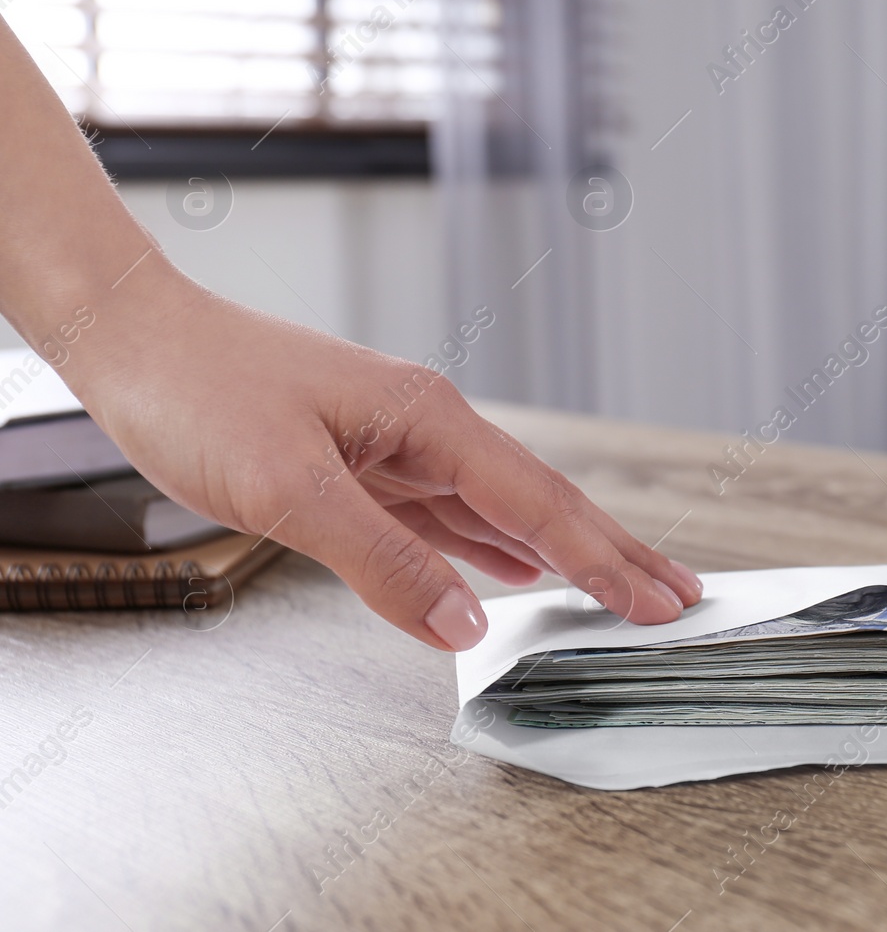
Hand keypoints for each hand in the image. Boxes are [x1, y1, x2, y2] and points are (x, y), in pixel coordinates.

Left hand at [62, 275, 701, 651]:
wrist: (132, 338)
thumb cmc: (200, 392)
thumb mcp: (289, 488)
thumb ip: (383, 560)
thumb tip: (466, 625)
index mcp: (430, 418)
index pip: (539, 502)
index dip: (602, 558)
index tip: (658, 602)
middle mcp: (429, 427)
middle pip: (542, 501)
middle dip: (612, 552)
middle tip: (676, 596)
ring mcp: (399, 445)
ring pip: (502, 511)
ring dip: (564, 552)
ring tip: (621, 587)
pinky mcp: (365, 465)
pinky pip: (450, 517)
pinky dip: (495, 548)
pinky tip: (516, 571)